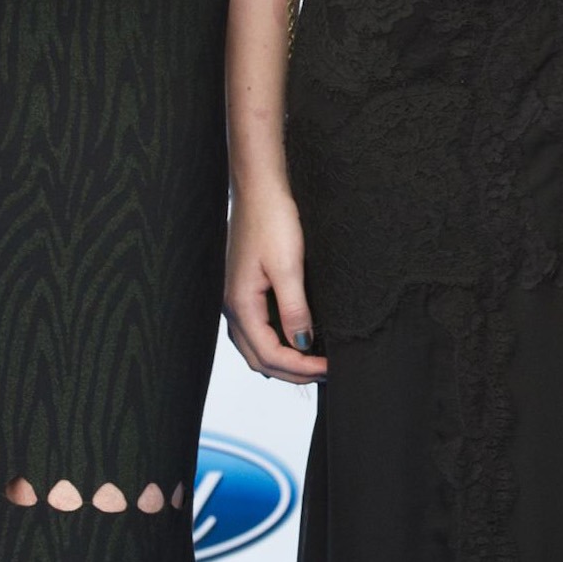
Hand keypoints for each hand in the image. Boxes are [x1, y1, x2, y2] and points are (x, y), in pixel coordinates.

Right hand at [225, 183, 326, 382]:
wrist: (260, 188)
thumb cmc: (272, 219)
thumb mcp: (288, 265)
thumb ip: (294, 308)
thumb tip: (303, 344)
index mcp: (240, 304)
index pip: (269, 354)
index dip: (300, 367)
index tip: (329, 367)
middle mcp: (232, 307)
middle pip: (259, 358)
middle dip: (291, 372)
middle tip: (326, 372)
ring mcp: (236, 299)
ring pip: (255, 347)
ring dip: (283, 361)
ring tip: (313, 364)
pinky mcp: (244, 289)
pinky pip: (256, 330)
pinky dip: (275, 345)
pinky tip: (294, 343)